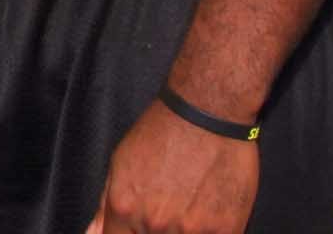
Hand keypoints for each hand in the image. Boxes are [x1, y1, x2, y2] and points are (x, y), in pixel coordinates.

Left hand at [86, 99, 257, 233]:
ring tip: (187, 204)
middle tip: (167, 208)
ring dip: (183, 231)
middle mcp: (155, 224)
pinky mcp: (226, 229)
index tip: (135, 228)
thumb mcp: (121, 162)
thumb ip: (106, 205)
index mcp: (124, 208)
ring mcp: (192, 230)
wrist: (207, 112)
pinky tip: (206, 211)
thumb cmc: (162, 131)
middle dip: (154, 230)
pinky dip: (208, 231)